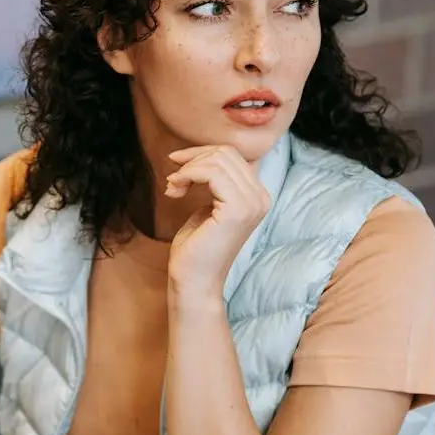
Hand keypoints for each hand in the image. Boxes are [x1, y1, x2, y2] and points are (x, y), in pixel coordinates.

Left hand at [165, 145, 270, 299]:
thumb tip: (205, 155)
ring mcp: (252, 203)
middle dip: (192, 159)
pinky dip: (188, 175)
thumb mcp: (207, 208)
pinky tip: (175, 191)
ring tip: (173, 188)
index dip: (201, 154)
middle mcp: (261, 197)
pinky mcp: (237, 209)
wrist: (194, 281)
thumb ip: (213, 184)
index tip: (176, 165)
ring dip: (187, 169)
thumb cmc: (195, 249)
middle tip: (173, 181)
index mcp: (256, 196)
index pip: (232, 156)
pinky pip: (211, 173)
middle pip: (225, 153)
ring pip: (218, 160)